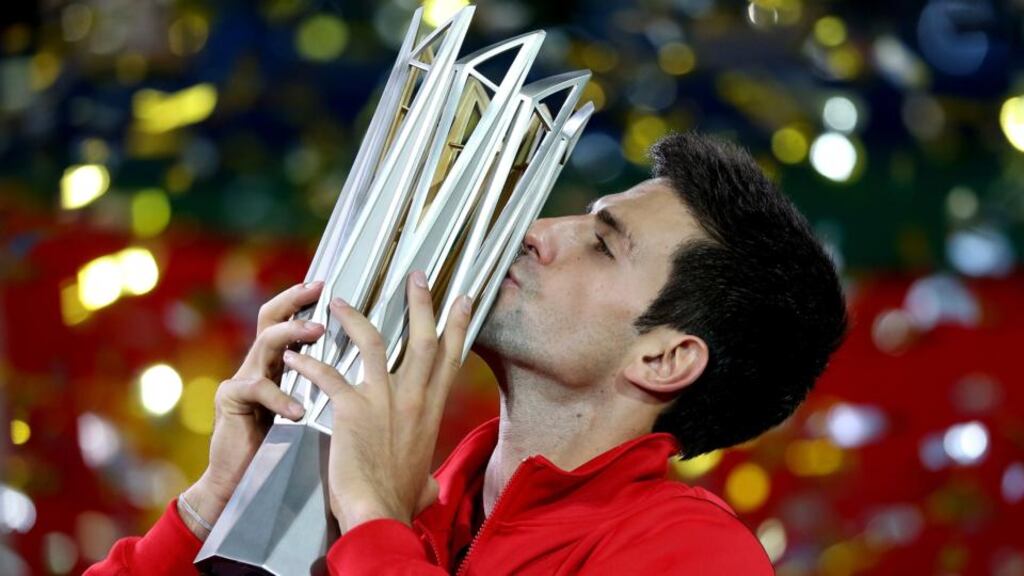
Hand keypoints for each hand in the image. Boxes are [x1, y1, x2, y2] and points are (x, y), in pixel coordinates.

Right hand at [180, 281, 325, 538]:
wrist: (244, 486)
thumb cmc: (287, 449)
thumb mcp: (311, 410)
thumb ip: (328, 387)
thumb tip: (374, 370)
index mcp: (281, 365)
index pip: (290, 320)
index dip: (304, 300)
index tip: (329, 284)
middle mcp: (260, 365)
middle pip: (271, 318)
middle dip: (294, 300)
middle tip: (319, 291)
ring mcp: (243, 379)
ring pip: (265, 343)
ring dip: (292, 335)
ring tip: (317, 333)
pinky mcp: (231, 401)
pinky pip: (257, 389)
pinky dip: (281, 397)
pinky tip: (299, 410)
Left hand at [283, 270, 471, 532]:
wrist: (378, 515)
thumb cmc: (397, 503)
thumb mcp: (422, 482)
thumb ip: (426, 476)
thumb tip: (430, 487)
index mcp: (431, 411)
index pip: (450, 357)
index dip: (457, 324)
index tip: (462, 298)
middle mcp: (413, 398)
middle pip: (423, 338)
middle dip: (421, 303)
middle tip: (416, 276)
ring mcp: (383, 400)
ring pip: (374, 342)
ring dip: (357, 317)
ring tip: (340, 300)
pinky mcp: (351, 409)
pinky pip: (328, 373)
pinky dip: (309, 362)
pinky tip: (293, 355)